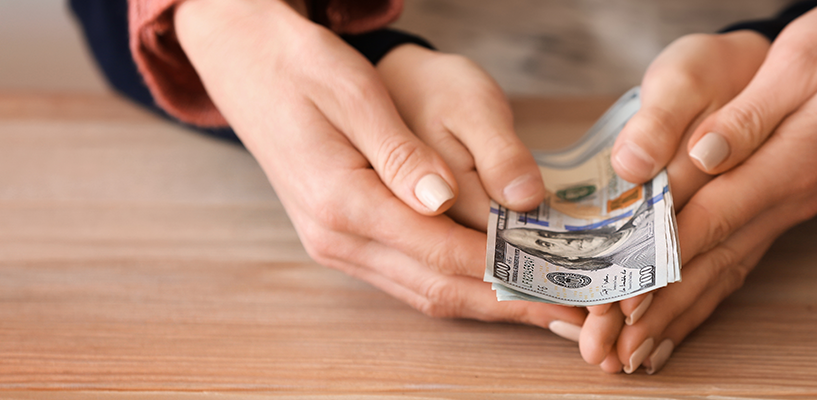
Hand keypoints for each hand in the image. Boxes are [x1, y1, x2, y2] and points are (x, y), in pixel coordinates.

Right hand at [174, 0, 582, 328]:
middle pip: (436, 288)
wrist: (246, 64)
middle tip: (570, 312)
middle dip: (507, 302)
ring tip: (545, 308)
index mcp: (341, 201)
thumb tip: (442, 201)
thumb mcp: (353, 92)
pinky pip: (407, 279)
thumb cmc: (301, 68)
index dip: (504, 272)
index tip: (557, 283)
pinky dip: (457, 288)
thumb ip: (398, 152)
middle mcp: (335, 237)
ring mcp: (335, 245)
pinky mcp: (342, 240)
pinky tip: (494, 286)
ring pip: (423, 293)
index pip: (440, 252)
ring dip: (486, 303)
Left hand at [579, 29, 770, 371]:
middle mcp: (793, 194)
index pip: (714, 217)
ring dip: (680, 313)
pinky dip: (708, 294)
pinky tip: (682, 321)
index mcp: (794, 160)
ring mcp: (792, 204)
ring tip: (637, 351)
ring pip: (727, 269)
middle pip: (716, 259)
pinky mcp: (786, 201)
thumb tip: (704, 154)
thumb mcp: (803, 61)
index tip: (624, 295)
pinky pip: (742, 258)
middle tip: (616, 344)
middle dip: (662, 306)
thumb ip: (751, 114)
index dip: (665, 258)